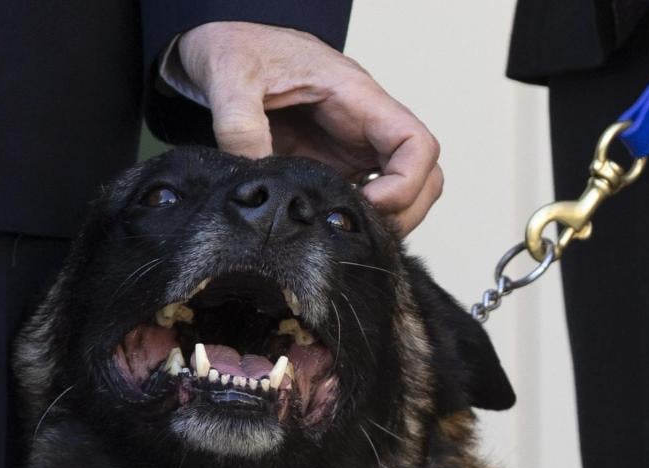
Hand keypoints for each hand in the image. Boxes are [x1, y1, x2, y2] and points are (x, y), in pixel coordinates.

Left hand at [177, 22, 441, 236]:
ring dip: (387, 220)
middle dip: (405, 212)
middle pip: (424, 175)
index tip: (367, 206)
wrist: (224, 52)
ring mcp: (351, 150)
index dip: (405, 184)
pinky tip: (324, 232)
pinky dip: (358, 221)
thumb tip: (254, 173)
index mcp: (355, 97)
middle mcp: (364, 126)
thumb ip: (238, 122)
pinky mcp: (332, 167)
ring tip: (340, 237)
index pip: (417, 144)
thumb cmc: (238, 50)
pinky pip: (367, 198)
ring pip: (403, 191)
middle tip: (358, 235)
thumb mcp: (229, 76)